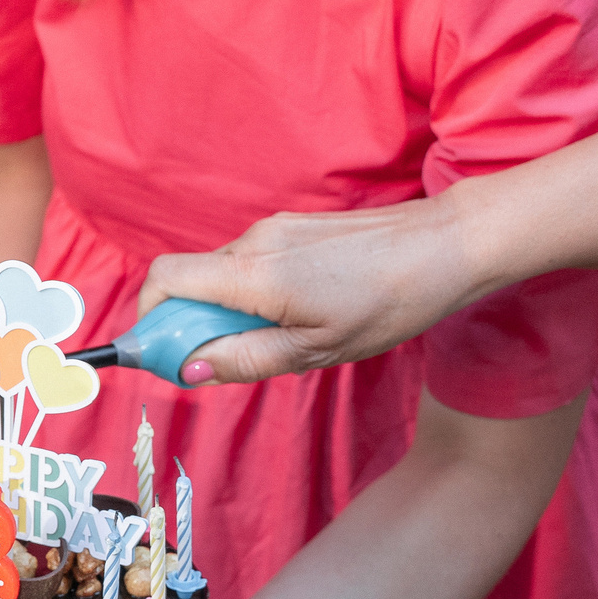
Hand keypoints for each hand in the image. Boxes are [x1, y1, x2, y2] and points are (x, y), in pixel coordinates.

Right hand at [137, 199, 476, 384]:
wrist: (448, 246)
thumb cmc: (389, 302)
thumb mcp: (317, 350)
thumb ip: (246, 359)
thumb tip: (189, 371)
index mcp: (254, 273)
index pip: (165, 281)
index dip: (149, 321)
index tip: (162, 356)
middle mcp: (254, 241)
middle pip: (188, 282)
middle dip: (190, 325)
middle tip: (226, 362)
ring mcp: (274, 229)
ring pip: (221, 276)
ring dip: (226, 312)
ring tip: (282, 337)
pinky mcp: (294, 227)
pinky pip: (249, 264)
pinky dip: (251, 294)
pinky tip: (299, 312)